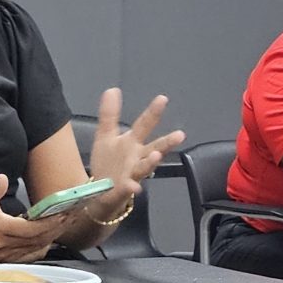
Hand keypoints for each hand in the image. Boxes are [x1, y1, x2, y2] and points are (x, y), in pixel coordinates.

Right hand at [0, 174, 73, 263]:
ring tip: (66, 224)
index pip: (30, 228)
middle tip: (72, 216)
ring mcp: (6, 256)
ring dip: (54, 237)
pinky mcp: (7, 261)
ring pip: (37, 249)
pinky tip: (51, 237)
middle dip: (58, 227)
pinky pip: (31, 256)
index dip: (49, 223)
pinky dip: (44, 247)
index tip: (63, 214)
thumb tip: (2, 178)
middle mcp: (3, 245)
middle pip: (38, 239)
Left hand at [81, 88, 185, 222]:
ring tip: (156, 155)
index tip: (163, 98)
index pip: (144, 125)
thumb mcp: (105, 136)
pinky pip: (128, 189)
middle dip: (166, 142)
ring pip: (144, 168)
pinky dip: (131, 188)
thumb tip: (112, 89)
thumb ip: (109, 114)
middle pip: (154, 148)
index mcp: (132, 143)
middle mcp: (137, 158)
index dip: (153, 112)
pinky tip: (133, 187)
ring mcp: (132, 175)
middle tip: (180, 134)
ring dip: (151, 162)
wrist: (101, 193)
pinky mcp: (123, 191)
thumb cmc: (108, 163)